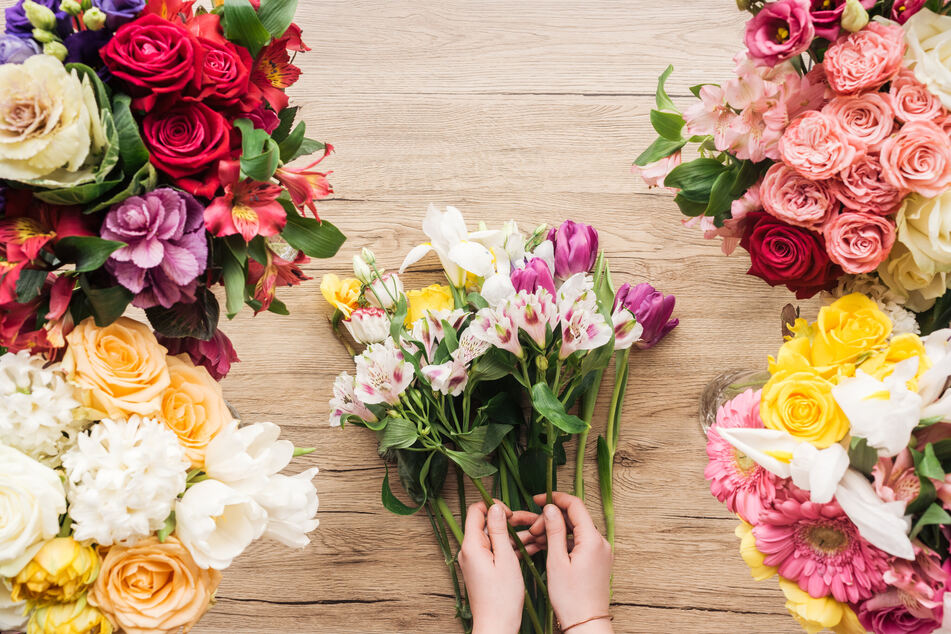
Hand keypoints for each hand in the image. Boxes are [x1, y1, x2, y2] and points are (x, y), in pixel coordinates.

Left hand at [459, 500, 539, 633]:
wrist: (497, 626)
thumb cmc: (502, 598)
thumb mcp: (505, 558)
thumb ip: (499, 530)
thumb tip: (495, 507)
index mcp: (472, 545)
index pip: (476, 511)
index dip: (494, 507)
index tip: (512, 513)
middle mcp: (470, 550)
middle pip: (489, 524)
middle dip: (511, 521)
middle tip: (533, 522)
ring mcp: (477, 560)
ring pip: (497, 538)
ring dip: (516, 535)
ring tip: (539, 535)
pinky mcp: (485, 569)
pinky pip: (498, 552)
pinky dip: (514, 549)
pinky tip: (534, 547)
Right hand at [531, 492, 612, 633]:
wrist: (586, 623)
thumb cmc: (571, 598)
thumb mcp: (557, 561)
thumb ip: (554, 530)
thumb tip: (550, 508)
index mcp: (593, 539)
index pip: (575, 505)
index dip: (555, 498)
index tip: (538, 499)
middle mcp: (601, 542)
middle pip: (575, 518)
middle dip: (551, 519)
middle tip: (532, 529)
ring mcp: (600, 552)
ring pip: (575, 531)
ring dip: (555, 531)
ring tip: (535, 540)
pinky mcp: (597, 561)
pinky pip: (579, 543)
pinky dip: (563, 542)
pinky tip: (546, 548)